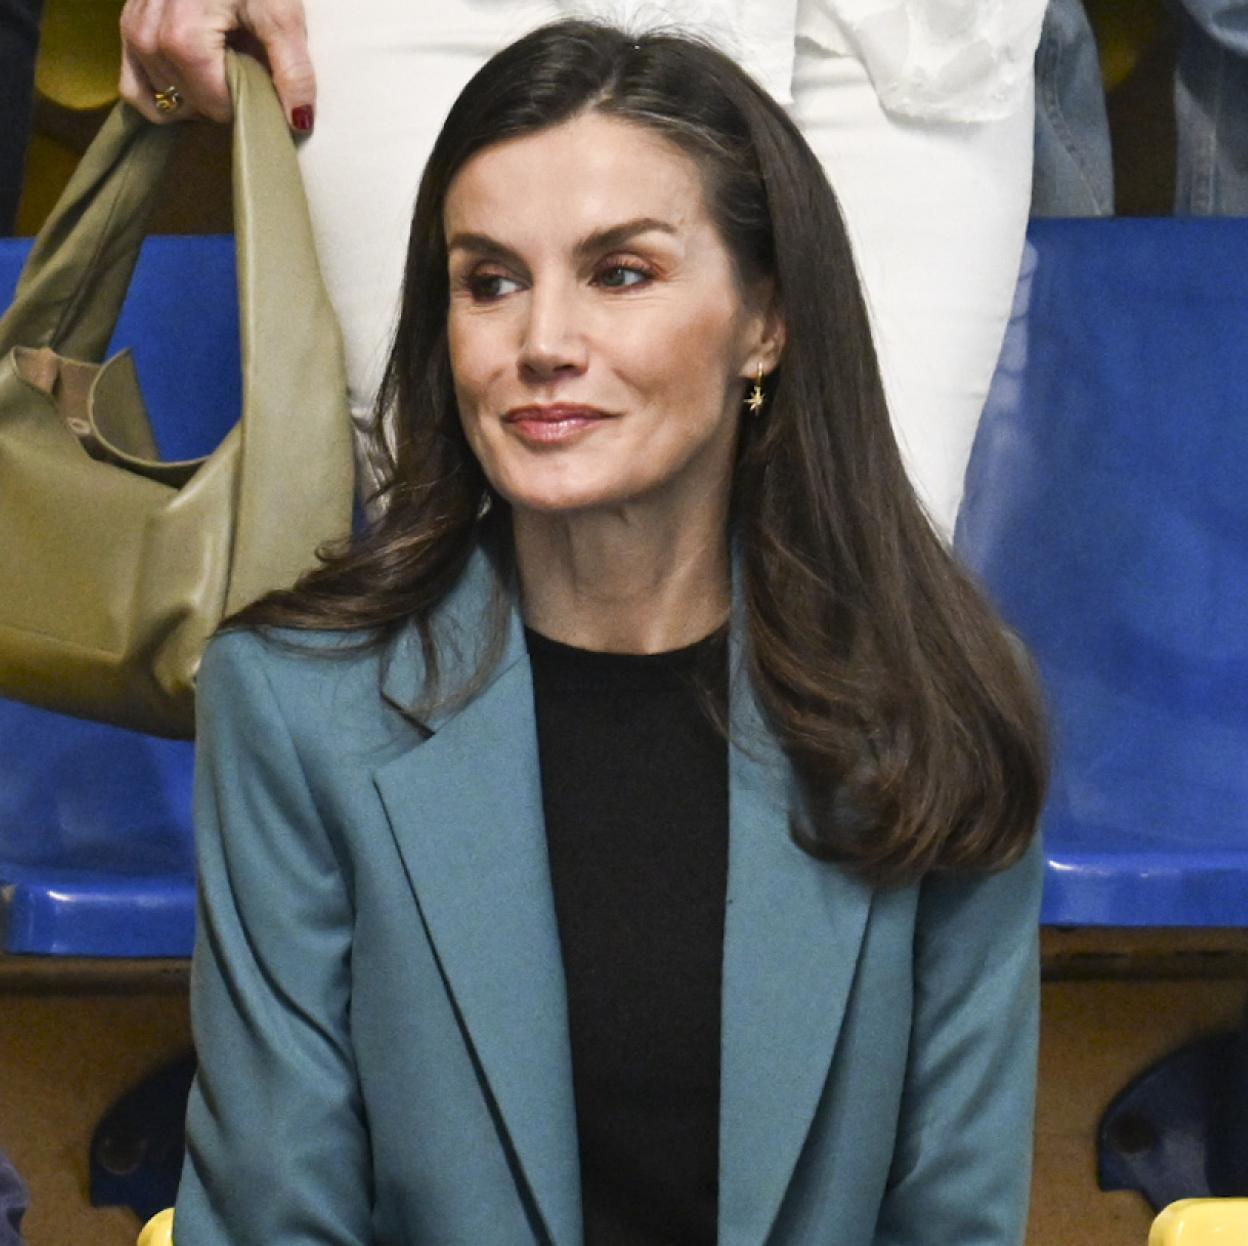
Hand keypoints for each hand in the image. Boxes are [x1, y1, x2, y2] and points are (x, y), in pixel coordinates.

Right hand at [119, 0, 314, 131]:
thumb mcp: (281, 14)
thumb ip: (293, 70)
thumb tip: (299, 121)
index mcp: (184, 39)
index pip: (215, 105)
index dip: (245, 101)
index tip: (260, 77)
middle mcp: (148, 38)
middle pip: (191, 102)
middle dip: (221, 95)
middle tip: (242, 62)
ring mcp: (132, 31)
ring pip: (164, 96)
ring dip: (194, 93)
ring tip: (219, 61)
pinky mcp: (127, 25)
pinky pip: (134, 84)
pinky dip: (161, 93)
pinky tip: (188, 85)